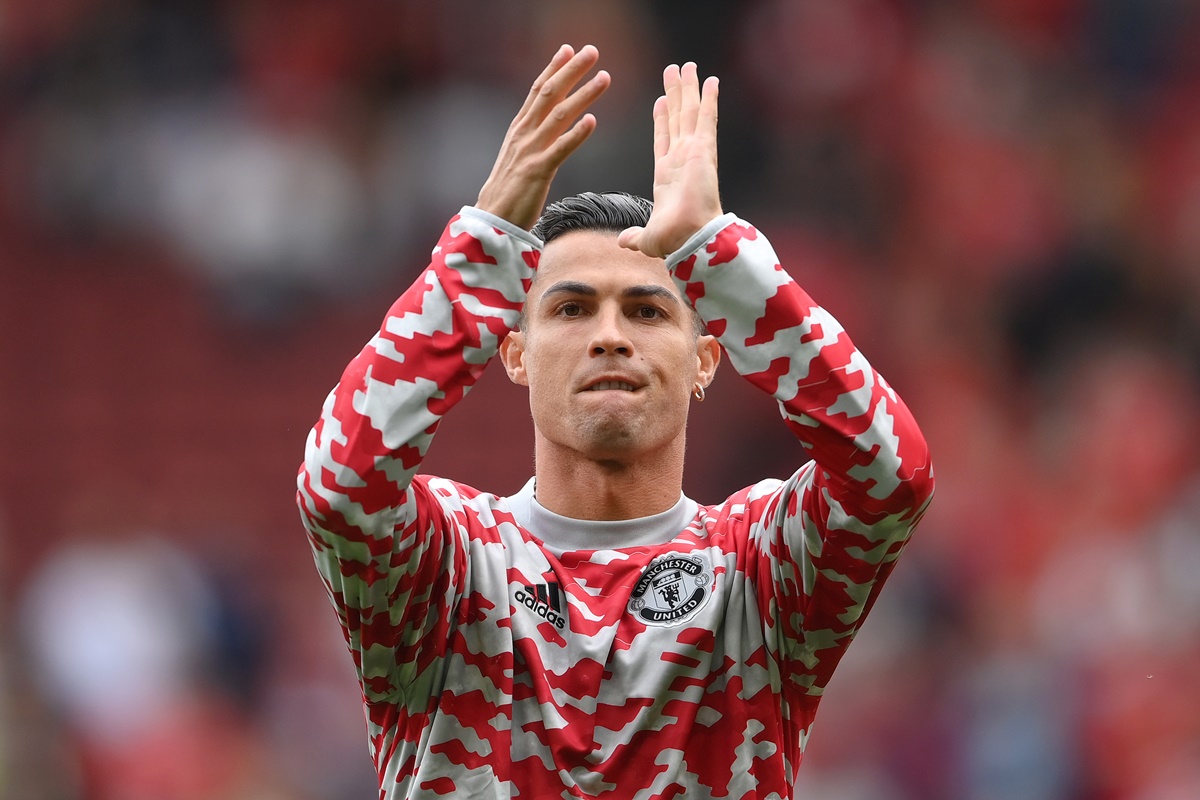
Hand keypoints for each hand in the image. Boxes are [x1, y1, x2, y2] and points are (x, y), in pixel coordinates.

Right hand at [477, 45, 610, 229]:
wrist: (492, 219)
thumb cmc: (508, 191)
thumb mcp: (518, 156)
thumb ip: (532, 137)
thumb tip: (546, 123)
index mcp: (519, 129)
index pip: (538, 91)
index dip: (554, 68)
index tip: (569, 49)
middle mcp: (524, 134)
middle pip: (550, 94)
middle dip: (572, 70)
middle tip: (592, 51)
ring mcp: (530, 151)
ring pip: (559, 115)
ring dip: (583, 95)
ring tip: (604, 78)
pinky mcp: (538, 172)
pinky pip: (560, 149)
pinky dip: (576, 134)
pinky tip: (592, 120)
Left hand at [617, 63, 721, 257]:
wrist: (691, 238)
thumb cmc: (674, 241)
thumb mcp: (647, 237)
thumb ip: (635, 236)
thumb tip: (623, 242)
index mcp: (667, 176)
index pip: (664, 139)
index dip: (662, 119)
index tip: (661, 100)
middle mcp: (682, 160)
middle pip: (678, 119)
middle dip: (676, 95)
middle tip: (675, 70)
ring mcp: (694, 152)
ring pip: (690, 113)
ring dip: (689, 89)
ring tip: (687, 66)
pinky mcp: (705, 150)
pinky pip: (706, 118)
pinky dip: (709, 99)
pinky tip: (711, 79)